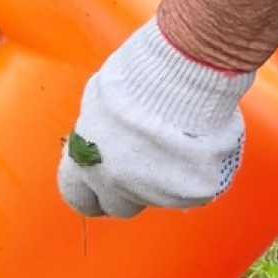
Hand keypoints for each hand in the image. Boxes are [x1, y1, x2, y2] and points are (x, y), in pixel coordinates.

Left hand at [57, 18, 254, 218]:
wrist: (185, 71)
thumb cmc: (140, 74)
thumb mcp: (99, 99)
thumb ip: (98, 131)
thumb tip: (103, 139)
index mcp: (87, 162)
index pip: (78, 196)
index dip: (92, 192)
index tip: (101, 185)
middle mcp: (117, 184)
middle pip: (119, 206)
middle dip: (129, 189)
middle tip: (146, 162)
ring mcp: (155, 192)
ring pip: (159, 196)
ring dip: (165, 177)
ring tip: (178, 140)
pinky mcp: (191, 192)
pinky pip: (193, 190)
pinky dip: (196, 172)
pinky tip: (199, 144)